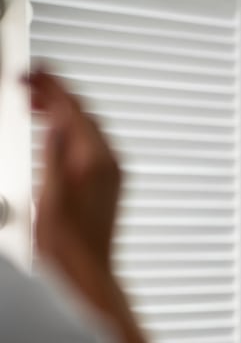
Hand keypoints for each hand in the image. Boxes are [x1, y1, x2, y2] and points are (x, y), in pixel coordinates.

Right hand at [26, 69, 121, 288]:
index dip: (51, 86)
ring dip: (60, 108)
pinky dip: (69, 127)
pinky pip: (89, 141)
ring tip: (32, 99)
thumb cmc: (66, 244)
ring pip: (86, 126)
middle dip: (54, 92)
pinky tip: (51, 129)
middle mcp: (110, 161)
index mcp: (96, 161)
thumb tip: (56, 120)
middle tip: (27, 79)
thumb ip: (54, 156)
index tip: (31, 71)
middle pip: (82, 113)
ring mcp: (112, 170)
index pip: (73, 109)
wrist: (87, 272)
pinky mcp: (107, 179)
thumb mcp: (50, 198)